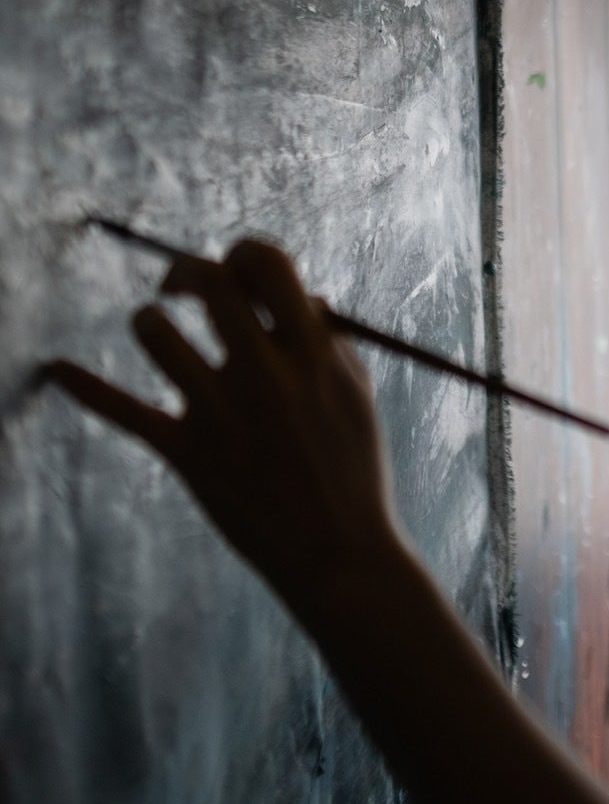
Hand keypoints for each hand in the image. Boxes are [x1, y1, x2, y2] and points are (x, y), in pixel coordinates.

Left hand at [45, 239, 401, 604]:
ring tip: (160, 333)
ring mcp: (221, 414)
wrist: (336, 552)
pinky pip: (125, 411)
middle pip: (208, 284)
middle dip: (188, 273)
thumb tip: (287, 292)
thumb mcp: (356, 392)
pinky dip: (86, 387)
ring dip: (153, 324)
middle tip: (182, 287)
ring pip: (157, 335)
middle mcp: (265, 374)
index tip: (237, 266)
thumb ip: (326, 337)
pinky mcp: (188, 453)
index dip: (246, 251)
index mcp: (313, 353)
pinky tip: (58, 370)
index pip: (268, 264)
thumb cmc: (352, 466)